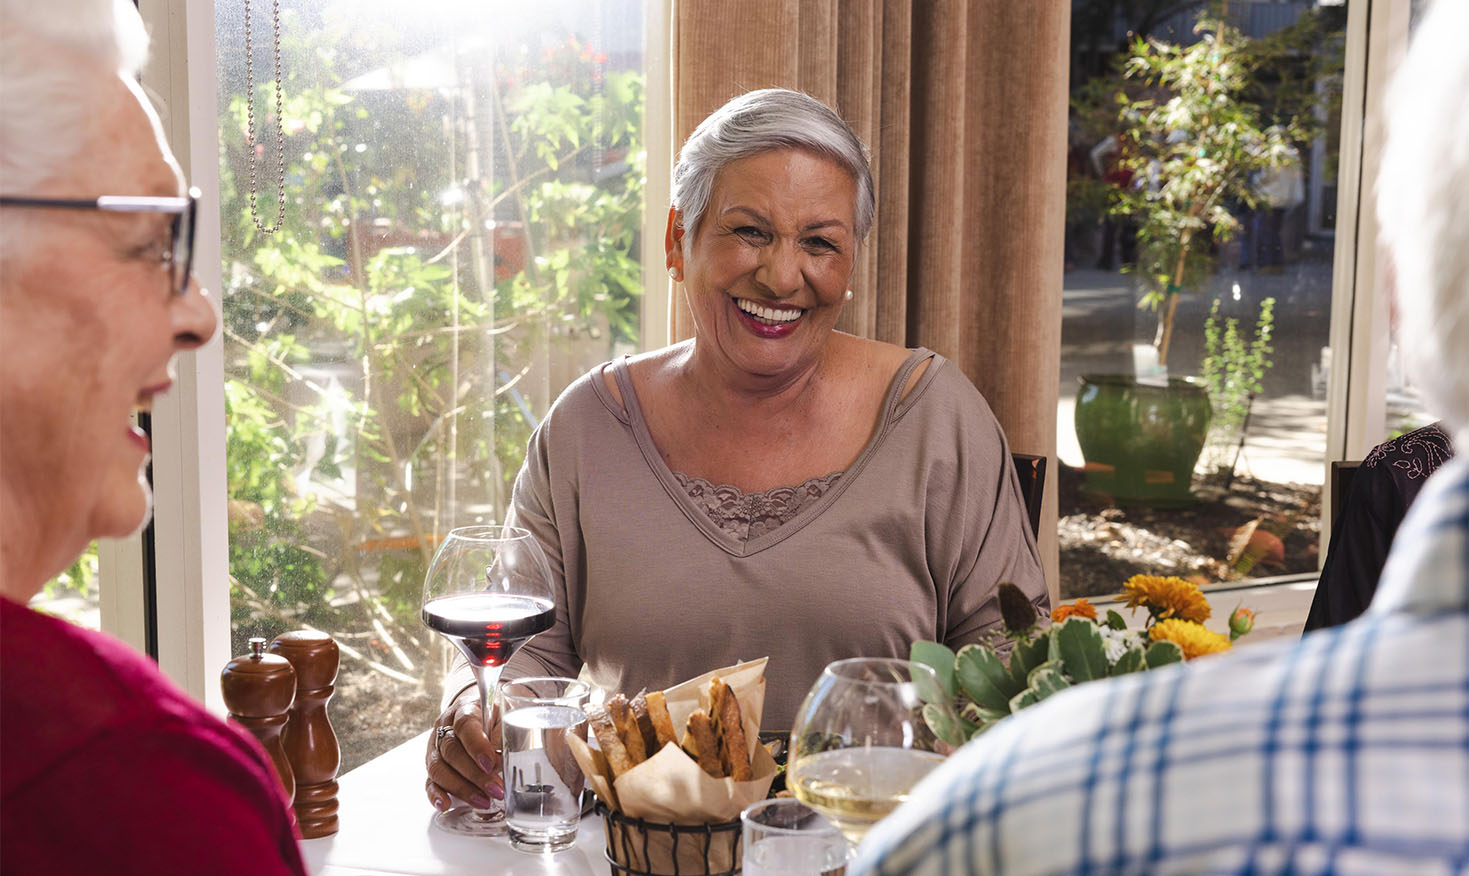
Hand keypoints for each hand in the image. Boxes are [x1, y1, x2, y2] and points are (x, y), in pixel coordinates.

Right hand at [424, 687, 503, 810]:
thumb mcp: (505, 717)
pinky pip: (429, 780)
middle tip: (495, 790)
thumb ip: (504, 737)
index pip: (465, 725)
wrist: (480, 709)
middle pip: (452, 751)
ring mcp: (436, 746)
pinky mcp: (434, 764)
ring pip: (439, 768)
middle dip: (474, 775)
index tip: (490, 764)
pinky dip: (435, 794)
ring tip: (483, 801)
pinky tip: (445, 805)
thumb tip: (501, 765)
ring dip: (461, 788)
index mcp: (465, 709)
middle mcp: (445, 726)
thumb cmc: (495, 715)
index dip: (476, 746)